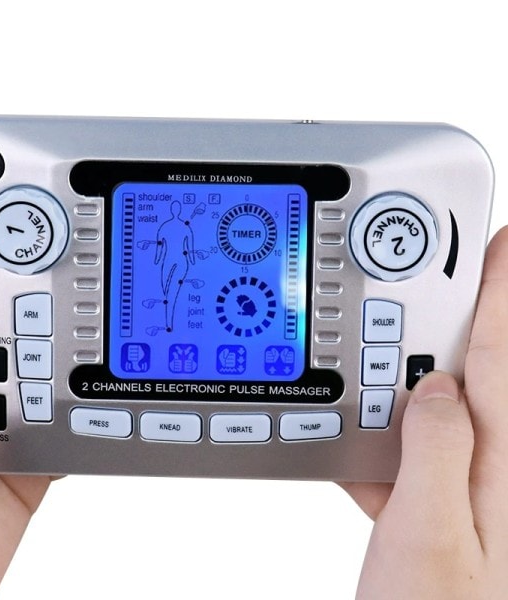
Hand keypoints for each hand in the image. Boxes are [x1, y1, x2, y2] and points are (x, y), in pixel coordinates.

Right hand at [340, 226, 507, 597]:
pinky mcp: (440, 504)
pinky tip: (359, 437)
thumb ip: (438, 451)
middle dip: (460, 323)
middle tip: (438, 283)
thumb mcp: (429, 536)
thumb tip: (436, 389)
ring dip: (409, 379)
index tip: (506, 241)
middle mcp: (495, 472)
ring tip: (384, 361)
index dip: (505, 294)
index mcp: (504, 470)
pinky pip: (414, 450)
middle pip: (479, 375)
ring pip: (438, 409)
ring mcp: (467, 488)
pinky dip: (385, 436)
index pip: (507, 358)